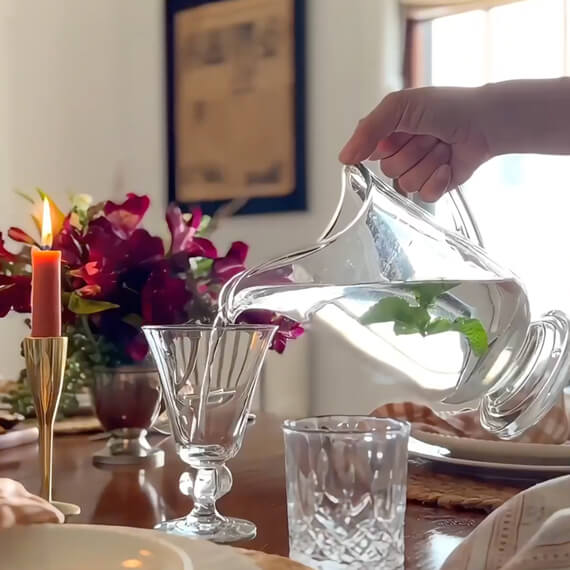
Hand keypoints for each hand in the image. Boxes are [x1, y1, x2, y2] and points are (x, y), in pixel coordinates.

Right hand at [339, 86, 491, 201]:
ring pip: (406, 184)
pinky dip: (438, 180)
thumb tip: (343, 158)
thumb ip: (367, 130)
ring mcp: (418, 171)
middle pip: (388, 171)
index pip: (368, 154)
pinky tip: (448, 165)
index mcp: (388, 135)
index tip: (402, 131)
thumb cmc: (447, 107)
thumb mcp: (399, 107)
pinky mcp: (435, 186)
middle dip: (411, 152)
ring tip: (442, 147)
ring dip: (427, 163)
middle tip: (429, 136)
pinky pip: (424, 196)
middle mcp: (400, 154)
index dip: (386, 145)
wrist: (485, 122)